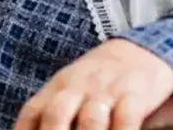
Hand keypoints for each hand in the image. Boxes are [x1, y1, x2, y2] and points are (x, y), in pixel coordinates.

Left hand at [14, 39, 172, 129]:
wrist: (139, 50)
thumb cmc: (97, 80)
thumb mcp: (70, 88)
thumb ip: (52, 111)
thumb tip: (36, 127)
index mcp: (57, 87)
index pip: (32, 111)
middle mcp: (77, 88)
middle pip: (56, 114)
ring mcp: (105, 91)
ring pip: (90, 119)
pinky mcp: (134, 95)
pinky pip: (126, 118)